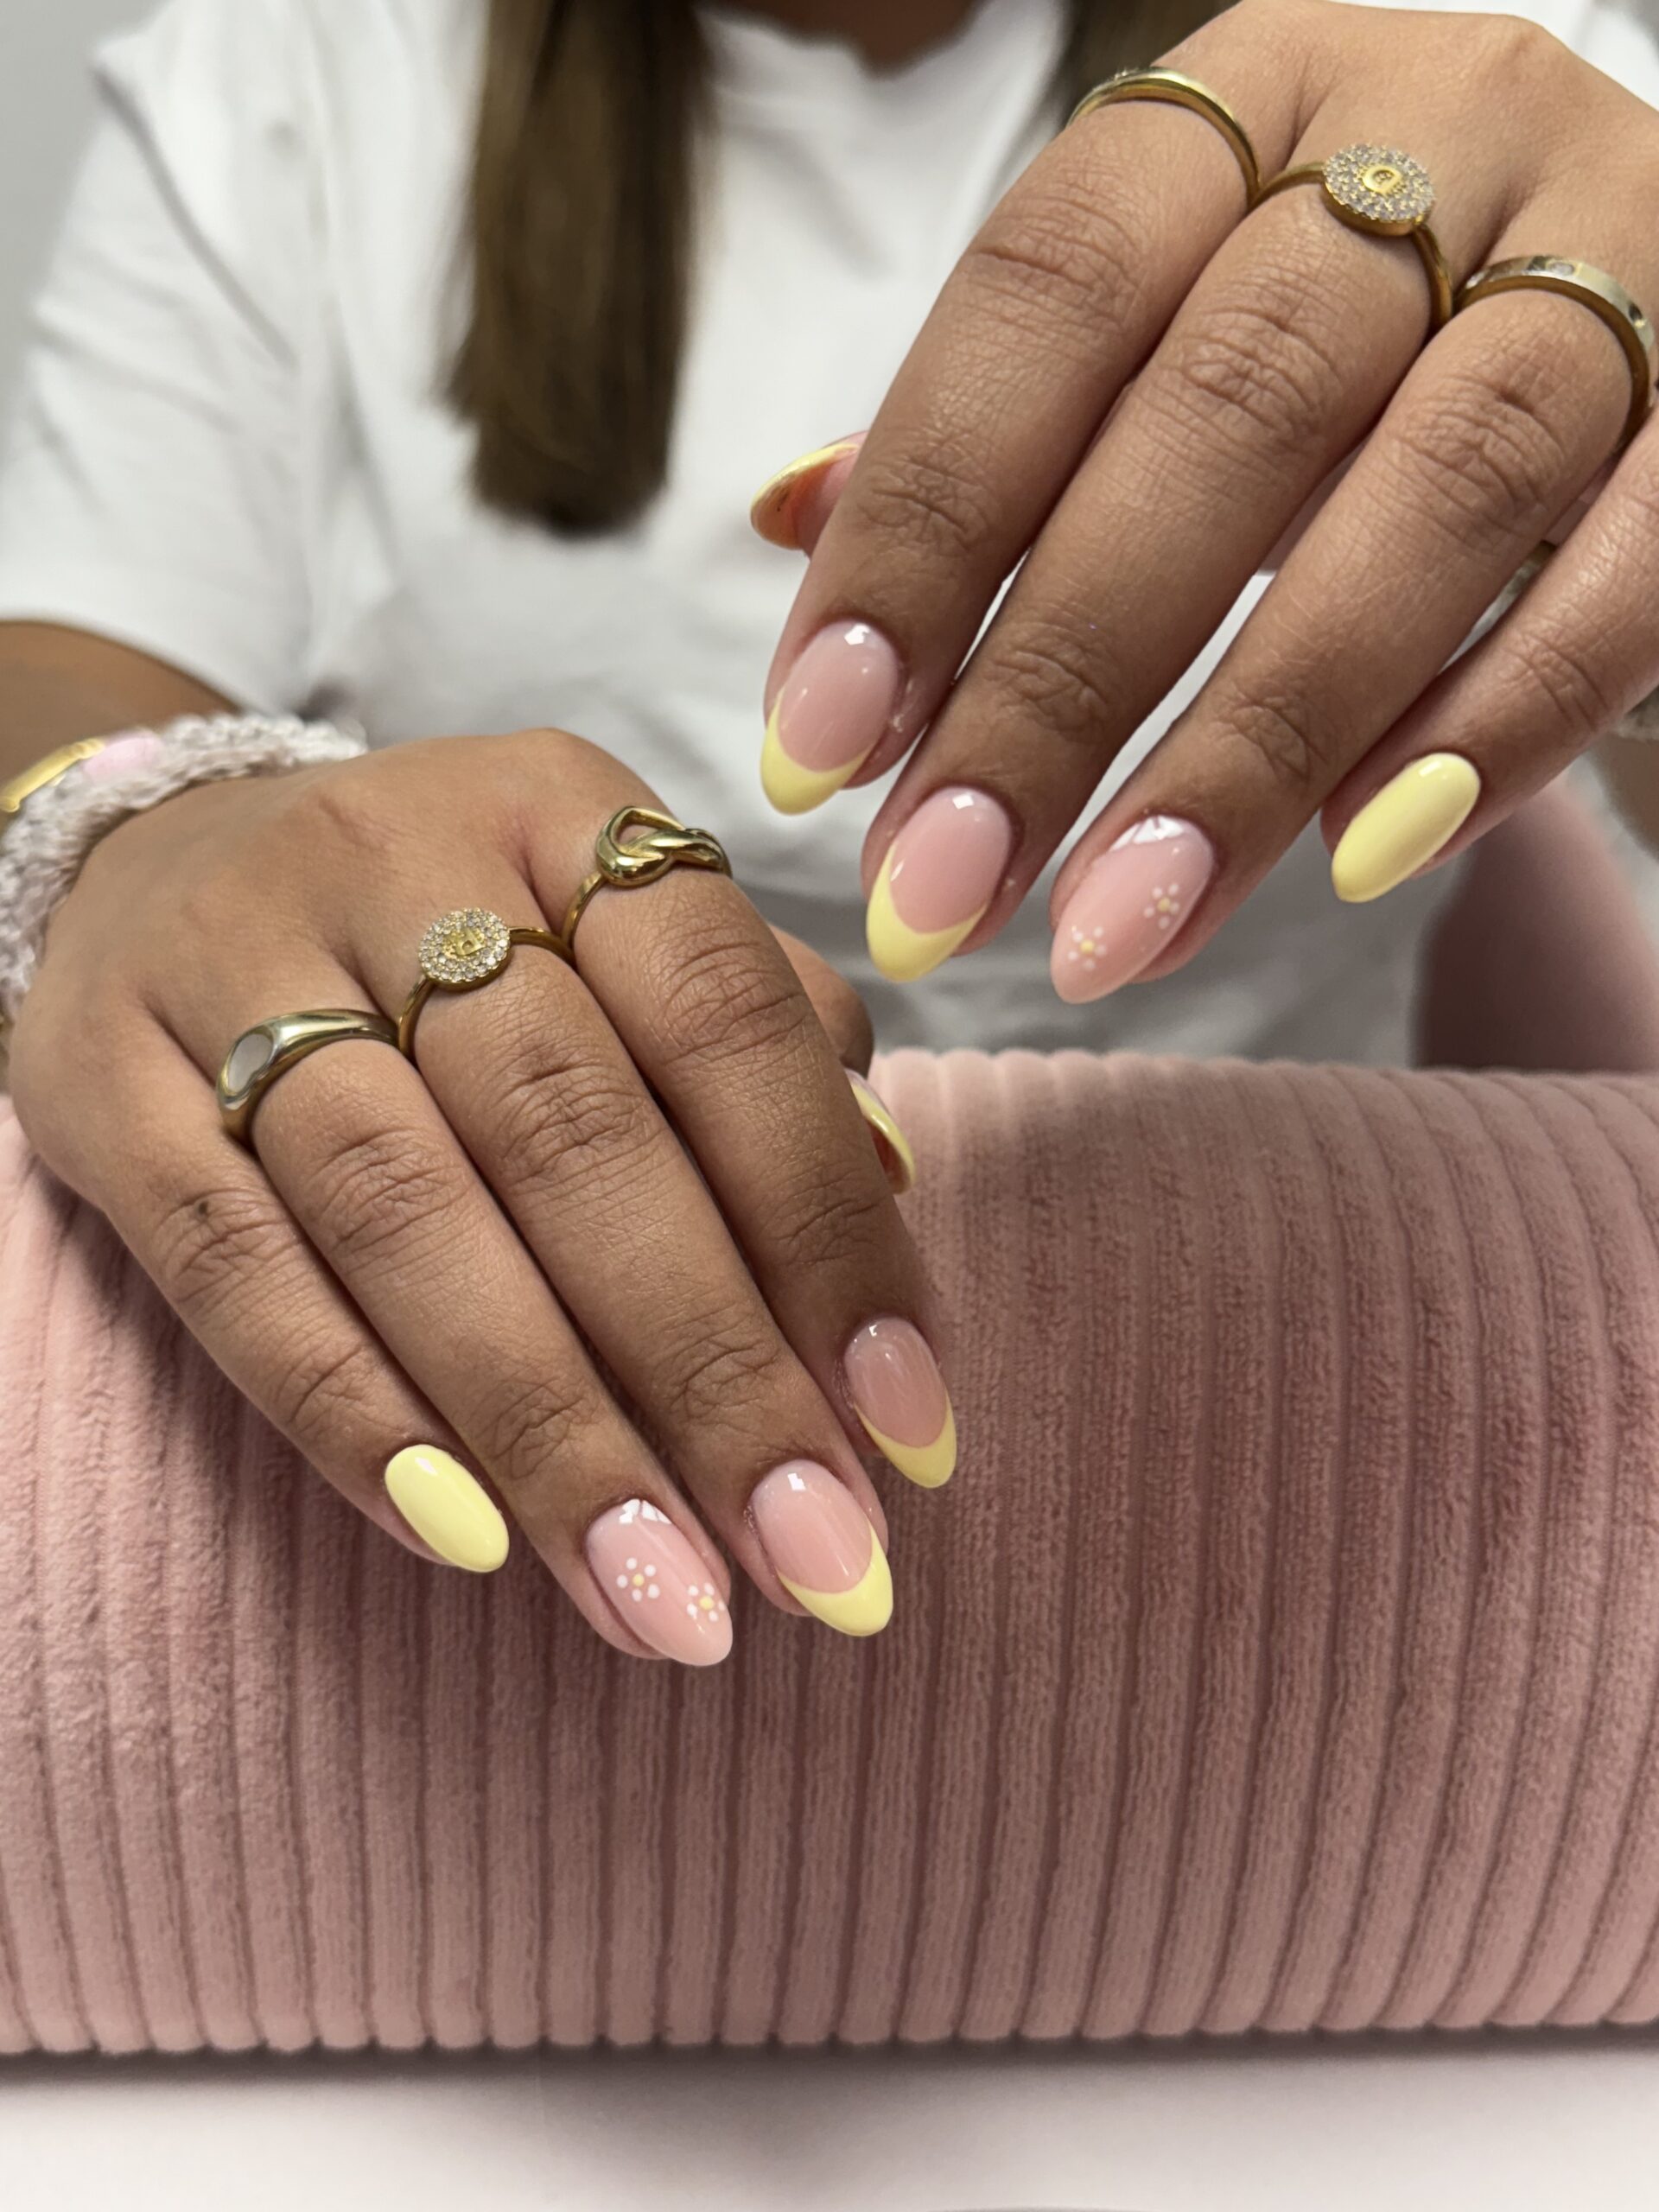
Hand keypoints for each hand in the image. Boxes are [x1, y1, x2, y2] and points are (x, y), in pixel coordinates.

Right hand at [7, 729, 953, 1661]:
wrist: (165, 862)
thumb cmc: (459, 933)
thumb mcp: (616, 924)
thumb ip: (762, 1036)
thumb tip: (890, 1194)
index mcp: (568, 813)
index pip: (728, 1023)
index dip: (831, 1236)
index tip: (910, 1433)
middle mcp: (401, 862)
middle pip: (575, 1135)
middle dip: (712, 1373)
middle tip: (813, 1559)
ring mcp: (233, 966)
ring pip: (404, 1213)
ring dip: (551, 1430)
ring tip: (664, 1599)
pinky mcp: (103, 1084)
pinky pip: (230, 1265)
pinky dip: (350, 1411)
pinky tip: (467, 1538)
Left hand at [756, 0, 1658, 998]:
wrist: (1647, 293)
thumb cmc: (1348, 348)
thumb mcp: (1165, 333)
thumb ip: (1001, 428)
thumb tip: (788, 519)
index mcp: (1249, 99)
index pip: (1048, 293)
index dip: (920, 530)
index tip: (816, 748)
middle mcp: (1442, 130)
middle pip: (1227, 409)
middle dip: (1059, 683)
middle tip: (937, 891)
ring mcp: (1619, 257)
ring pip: (1432, 499)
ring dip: (1252, 746)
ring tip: (1112, 930)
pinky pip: (1628, 574)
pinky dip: (1488, 726)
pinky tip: (1356, 865)